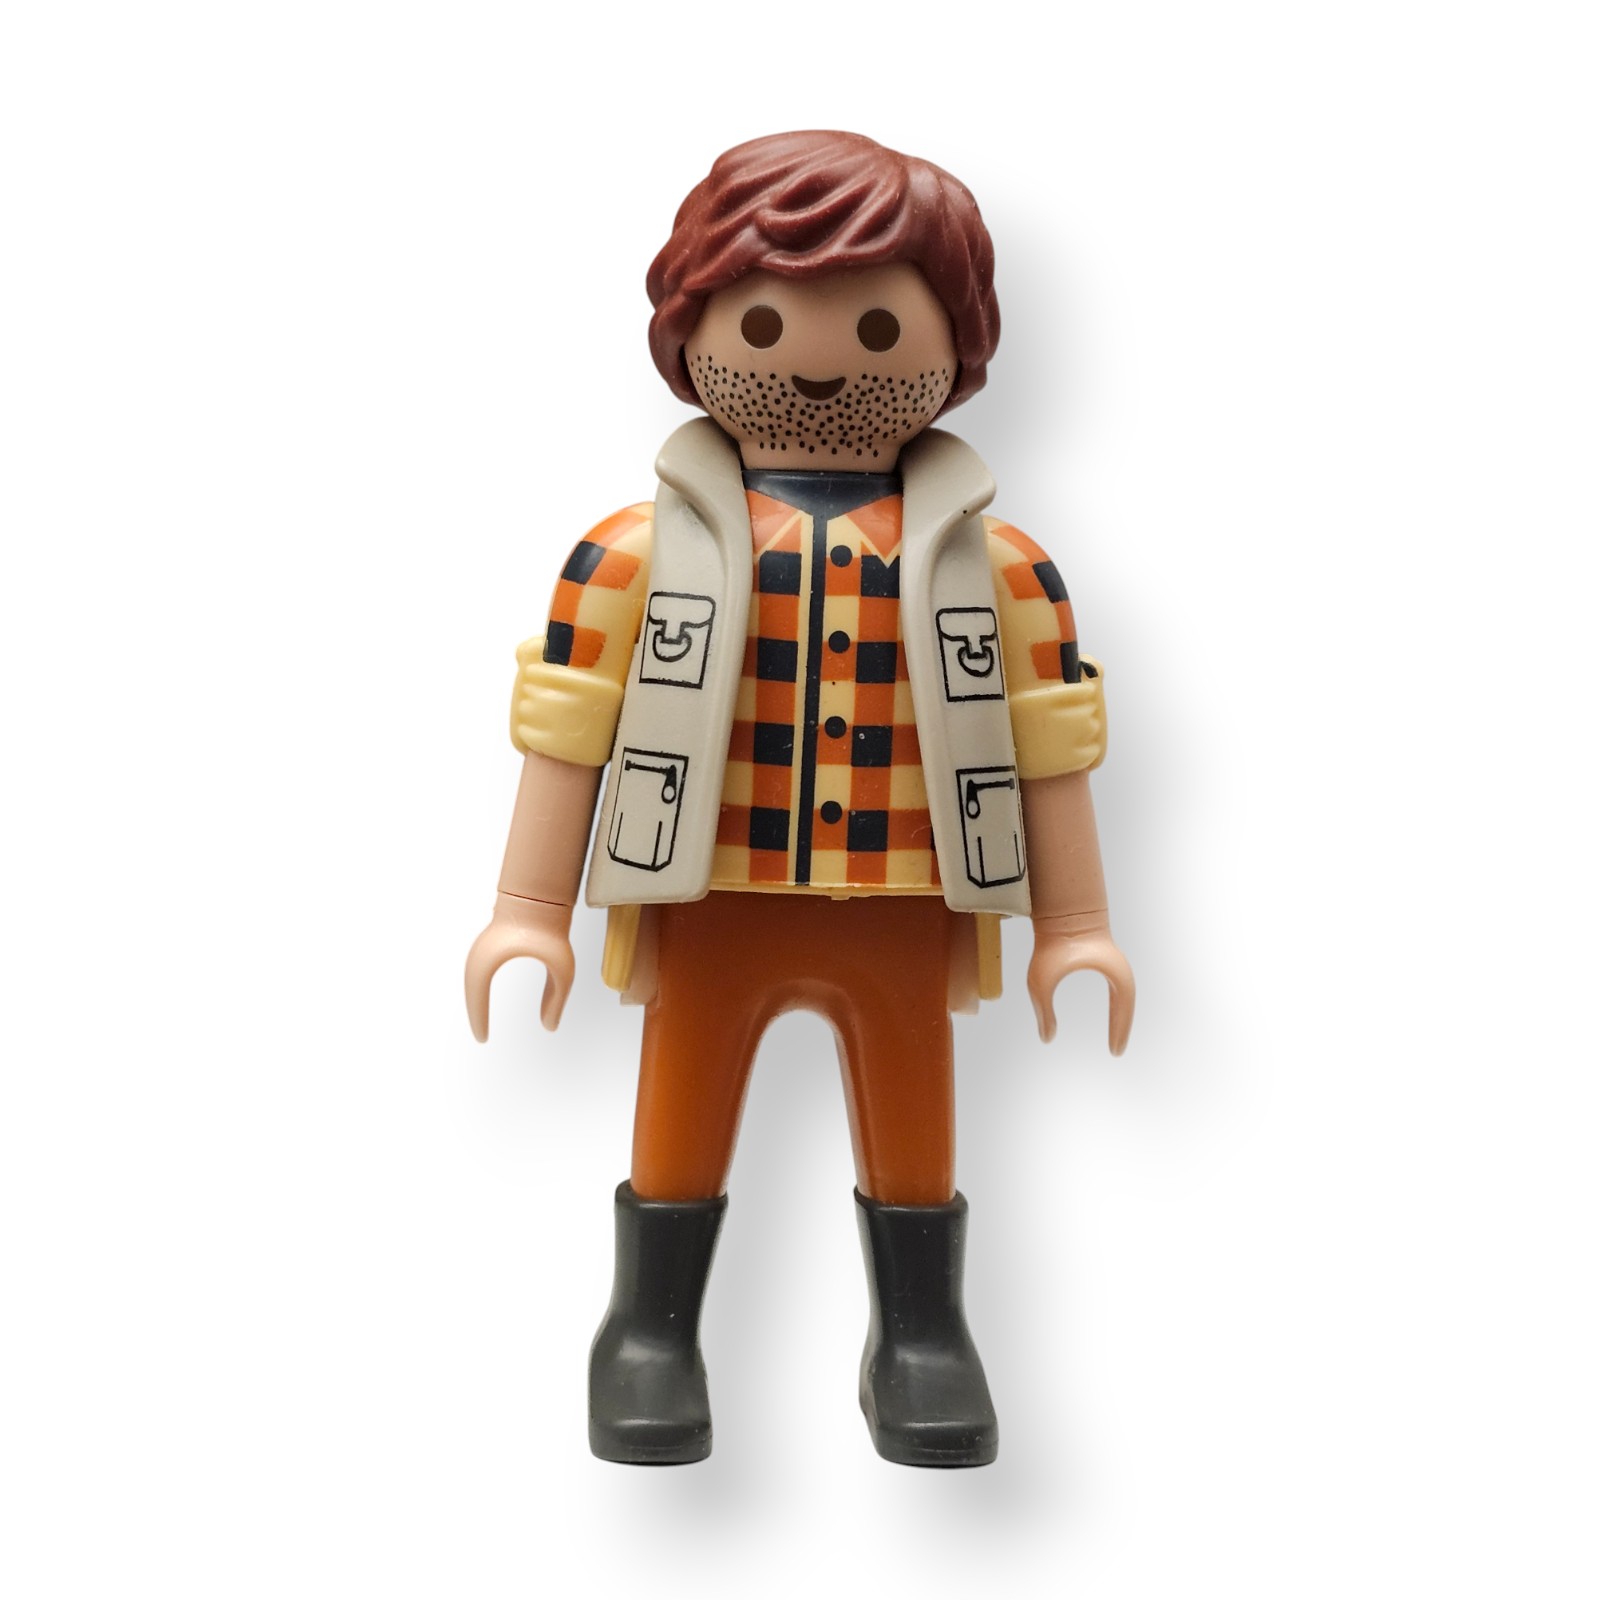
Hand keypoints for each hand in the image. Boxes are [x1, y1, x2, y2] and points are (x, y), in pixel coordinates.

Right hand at [465, 892, 575, 1039]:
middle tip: (481, 1037)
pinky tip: (485, 997)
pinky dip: (479, 987)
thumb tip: (550, 1027)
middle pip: (470, 990)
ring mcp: (481, 946)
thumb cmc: (551, 929)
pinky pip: (478, 970)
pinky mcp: (488, 942)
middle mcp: (478, 954)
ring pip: (472, 980)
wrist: (541, 895)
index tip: (483, 1039)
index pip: (477, 997)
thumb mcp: (562, 969)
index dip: (478, 1020)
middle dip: (475, 1013)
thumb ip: (557, 999)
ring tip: (482, 1021)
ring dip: (476, 999)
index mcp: (489, 960)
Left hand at [1026, 912, 1134, 1053]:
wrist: (1060, 909)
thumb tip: (1047, 1038)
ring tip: (1114, 1037)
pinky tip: (1108, 1015)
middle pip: (1126, 1005)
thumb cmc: (1052, 943)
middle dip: (1122, 1027)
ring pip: (1122, 997)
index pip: (1123, 1010)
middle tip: (1116, 1051)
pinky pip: (1114, 988)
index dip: (1120, 1031)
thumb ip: (1043, 1010)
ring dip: (1119, 1016)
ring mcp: (1113, 964)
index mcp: (1115, 975)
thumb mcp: (1041, 981)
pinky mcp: (1104, 959)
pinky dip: (1114, 1004)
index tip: (1115, 1052)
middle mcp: (1119, 970)